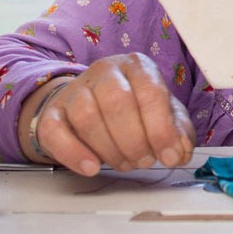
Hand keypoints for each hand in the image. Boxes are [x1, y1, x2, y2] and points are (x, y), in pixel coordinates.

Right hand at [21, 54, 193, 174]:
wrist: (85, 107)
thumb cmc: (130, 110)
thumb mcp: (162, 115)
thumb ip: (178, 131)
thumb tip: (179, 150)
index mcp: (136, 66)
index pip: (151, 92)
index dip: (161, 129)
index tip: (169, 155)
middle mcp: (105, 72)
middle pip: (118, 103)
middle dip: (135, 141)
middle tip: (144, 161)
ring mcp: (75, 90)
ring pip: (87, 116)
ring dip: (110, 150)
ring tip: (124, 163)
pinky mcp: (53, 112)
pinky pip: (56, 131)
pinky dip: (74, 153)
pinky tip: (92, 166)